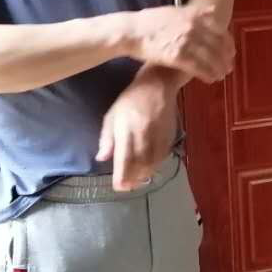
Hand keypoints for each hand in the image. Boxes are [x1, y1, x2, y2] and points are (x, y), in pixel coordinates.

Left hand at [97, 71, 177, 191]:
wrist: (157, 85)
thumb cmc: (130, 99)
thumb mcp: (112, 115)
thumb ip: (107, 138)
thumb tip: (101, 158)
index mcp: (126, 129)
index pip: (124, 158)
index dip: (122, 176)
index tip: (118, 186)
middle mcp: (143, 134)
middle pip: (140, 164)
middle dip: (133, 179)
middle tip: (128, 187)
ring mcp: (158, 135)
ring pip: (153, 162)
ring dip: (145, 174)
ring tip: (137, 181)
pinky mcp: (169, 135)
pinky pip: (163, 156)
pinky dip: (156, 165)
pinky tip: (149, 168)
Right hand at [127, 6, 234, 83]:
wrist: (131, 31)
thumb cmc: (149, 21)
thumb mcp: (175, 9)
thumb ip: (196, 12)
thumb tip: (214, 9)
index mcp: (193, 16)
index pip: (219, 30)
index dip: (228, 43)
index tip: (231, 52)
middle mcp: (193, 28)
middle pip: (217, 46)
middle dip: (226, 58)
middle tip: (229, 67)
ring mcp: (186, 42)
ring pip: (210, 58)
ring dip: (219, 68)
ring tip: (222, 76)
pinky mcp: (177, 56)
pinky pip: (198, 68)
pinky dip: (207, 74)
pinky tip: (210, 79)